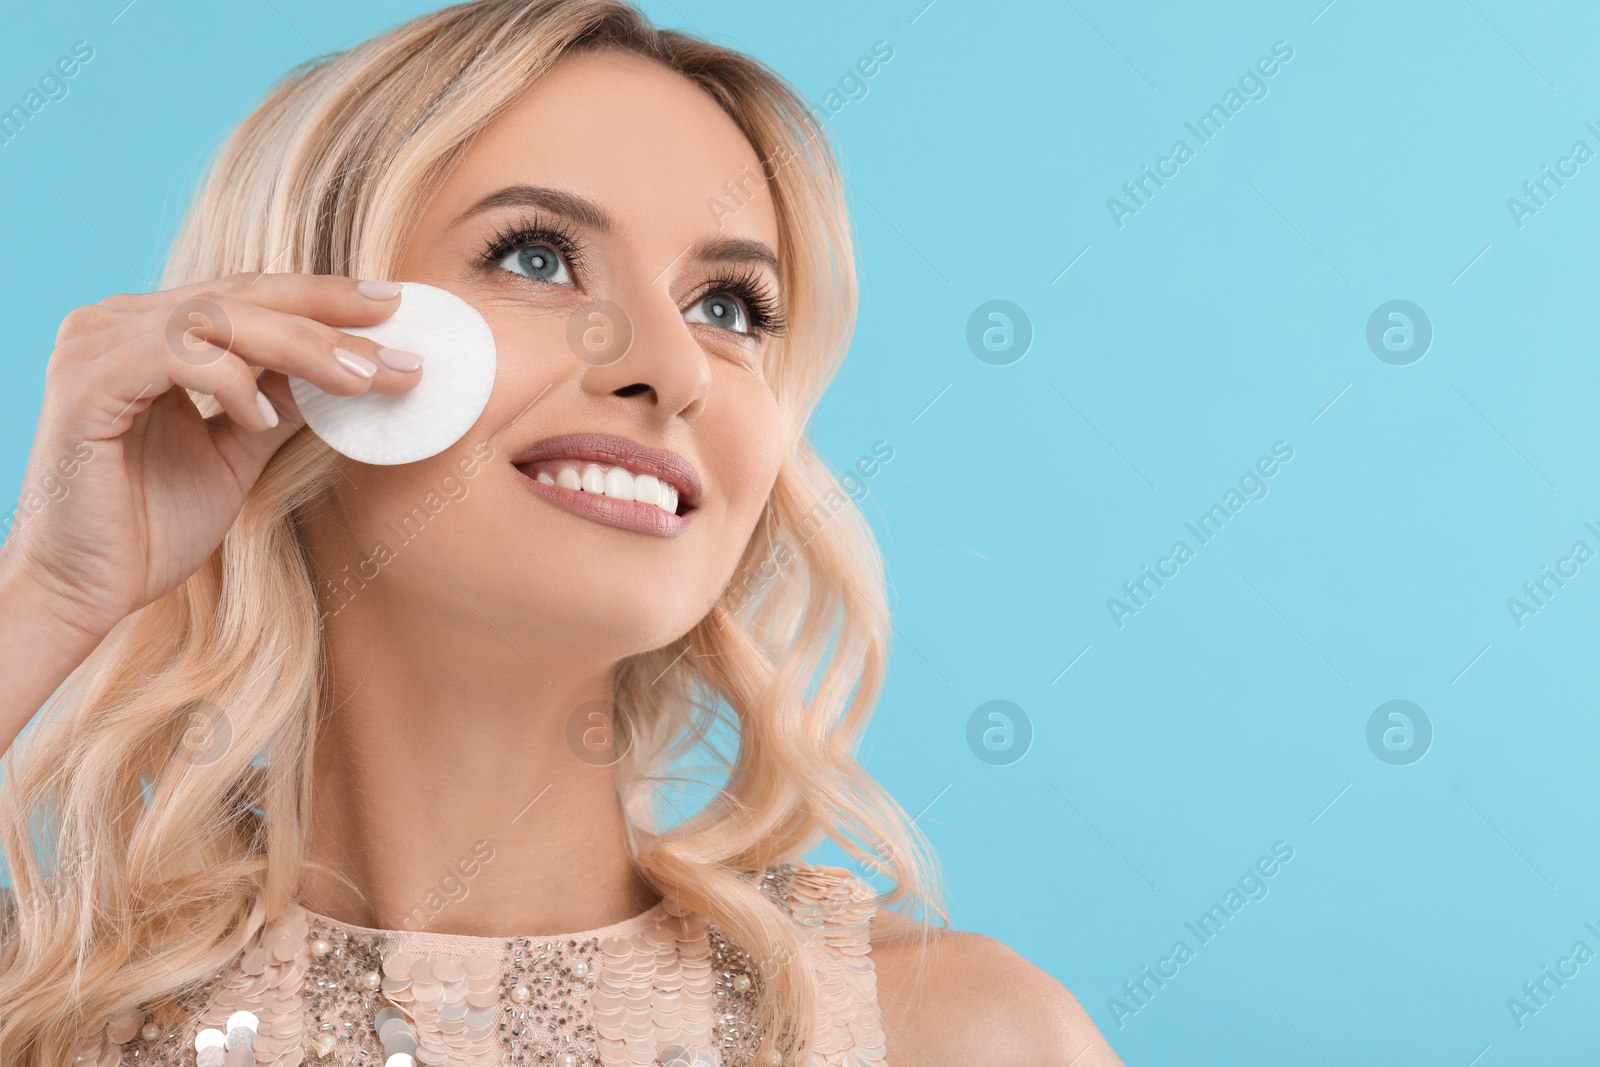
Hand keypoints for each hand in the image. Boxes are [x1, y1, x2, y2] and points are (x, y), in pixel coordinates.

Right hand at [0, 272, 421, 639]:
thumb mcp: (238, 451)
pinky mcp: (86, 384)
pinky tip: (266, 418)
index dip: (323, 297)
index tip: (394, 307)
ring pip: (219, 317)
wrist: (86, 589)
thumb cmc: (150, 525)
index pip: (248, 295)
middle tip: (396, 338)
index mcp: (149, 331)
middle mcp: (116, 324)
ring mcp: (95, 347)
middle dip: (329, 316)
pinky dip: (233, 382)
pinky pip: (176, 356)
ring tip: (359, 381)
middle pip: (242, 295)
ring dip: (301, 346)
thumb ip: (281, 402)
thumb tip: (348, 369)